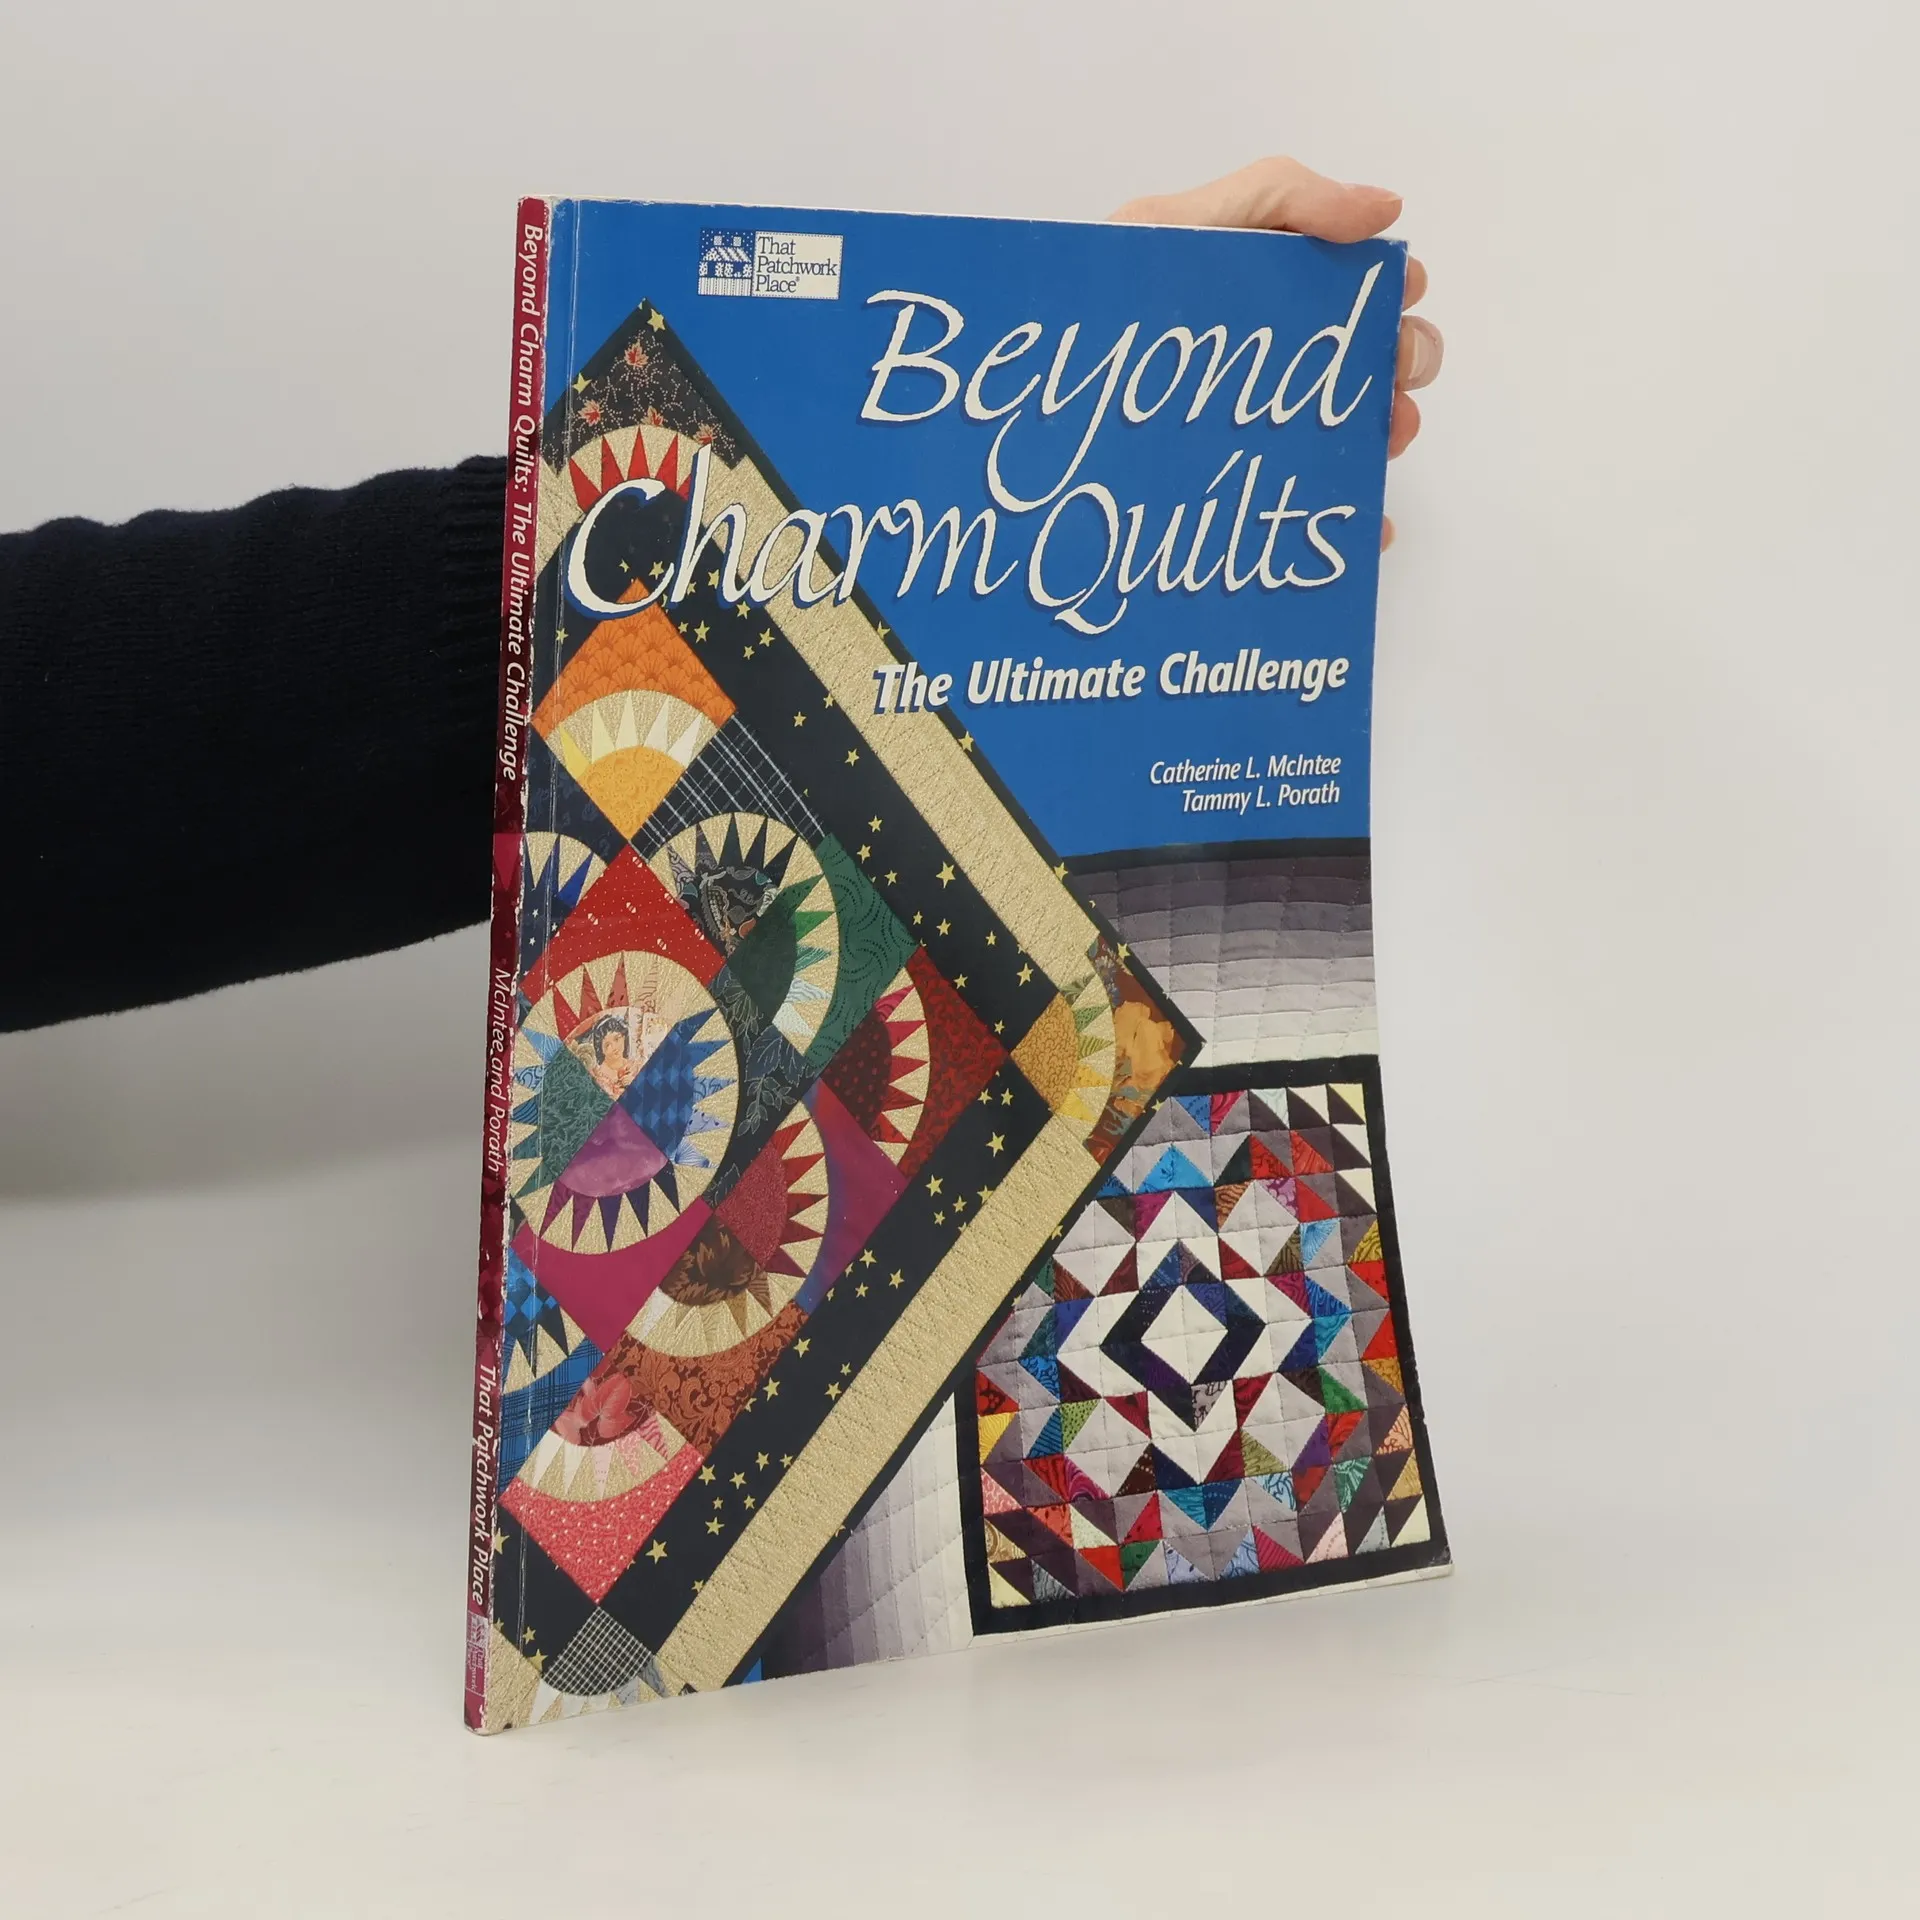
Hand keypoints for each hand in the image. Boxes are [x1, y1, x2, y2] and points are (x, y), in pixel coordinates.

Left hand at [1113, 157, 1438, 548]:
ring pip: (1344, 431)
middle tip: (1392, 379)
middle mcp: (1254, 363)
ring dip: (1383, 434)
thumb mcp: (1171, 228)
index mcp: (1248, 290)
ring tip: (1385, 440)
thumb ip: (1277, 198)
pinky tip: (1368, 525)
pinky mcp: (1223, 496)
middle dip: (1396, 365)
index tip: (1399, 298)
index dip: (1385, 291)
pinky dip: (1350, 518)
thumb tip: (1386, 206)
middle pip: (1357, 360)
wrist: (1023, 409)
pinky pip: (1302, 510)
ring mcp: (1242, 430)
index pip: (1342, 286)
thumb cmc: (1090, 306)